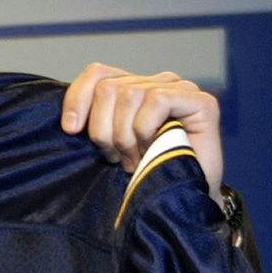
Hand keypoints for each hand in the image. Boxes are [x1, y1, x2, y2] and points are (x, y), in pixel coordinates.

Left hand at [59, 63, 224, 202]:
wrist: (185, 199)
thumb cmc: (145, 173)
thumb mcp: (109, 146)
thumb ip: (95, 123)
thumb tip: (69, 121)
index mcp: (134, 87)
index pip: (97, 73)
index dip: (77, 98)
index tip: (70, 130)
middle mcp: (157, 82)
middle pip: (109, 87)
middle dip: (103, 129)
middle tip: (115, 158)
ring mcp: (181, 88)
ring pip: (130, 94)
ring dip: (125, 136)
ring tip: (133, 160)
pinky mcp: (201, 101)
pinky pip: (156, 100)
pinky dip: (146, 129)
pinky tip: (152, 148)